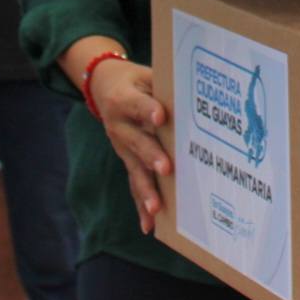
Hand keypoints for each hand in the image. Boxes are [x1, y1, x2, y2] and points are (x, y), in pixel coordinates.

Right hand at [91, 59, 171, 234]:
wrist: (104, 86)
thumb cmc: (136, 80)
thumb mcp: (147, 74)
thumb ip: (165, 85)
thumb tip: (196, 92)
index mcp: (124, 99)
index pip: (137, 104)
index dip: (148, 110)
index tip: (161, 117)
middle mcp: (119, 126)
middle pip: (137, 142)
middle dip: (152, 156)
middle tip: (166, 168)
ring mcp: (122, 147)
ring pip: (134, 170)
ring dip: (146, 190)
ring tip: (156, 207)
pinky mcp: (127, 160)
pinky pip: (134, 184)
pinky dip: (140, 206)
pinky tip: (149, 226)